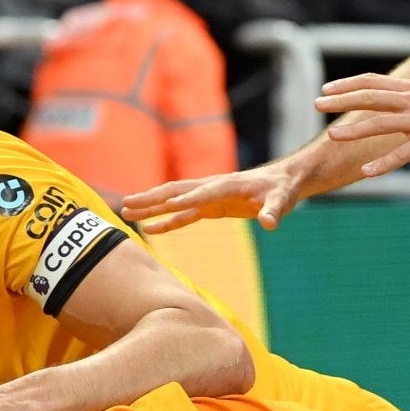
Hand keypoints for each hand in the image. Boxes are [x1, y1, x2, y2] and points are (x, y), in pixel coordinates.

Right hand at [121, 160, 306, 233]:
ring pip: (173, 201)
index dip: (188, 198)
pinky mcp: (210, 208)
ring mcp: (208, 197)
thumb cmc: (282, 189)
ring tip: (127, 212)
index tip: (169, 204)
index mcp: (228, 184)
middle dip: (152, 198)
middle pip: (176, 191)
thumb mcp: (282, 200)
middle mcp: (212, 188)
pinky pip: (183, 215)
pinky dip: (166, 222)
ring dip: (151, 207)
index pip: (204, 192)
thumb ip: (274, 210)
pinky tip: (149, 229)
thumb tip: (270, 222)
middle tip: (127, 203)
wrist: (282, 182)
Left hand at [315, 74, 409, 170]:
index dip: (348, 85)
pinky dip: (383, 164)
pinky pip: (402, 154)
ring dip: (354, 130)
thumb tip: (390, 99)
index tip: (326, 90)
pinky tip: (365, 173)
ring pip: (380, 123)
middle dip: (341, 101)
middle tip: (317, 104)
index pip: (373, 82)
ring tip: (332, 136)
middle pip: (370, 98)